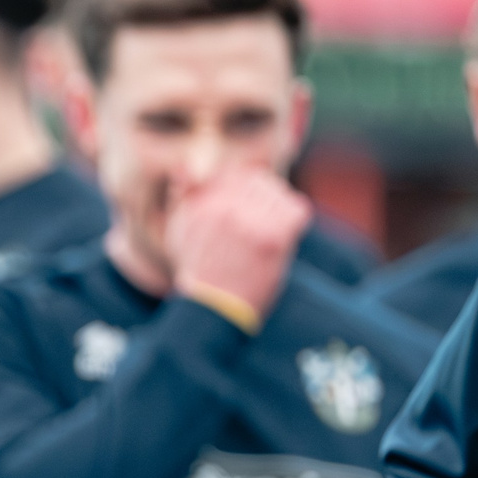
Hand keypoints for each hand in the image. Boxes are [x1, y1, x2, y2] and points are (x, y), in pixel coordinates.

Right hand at [163, 168, 310, 321]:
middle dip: (266, 198)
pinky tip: (285, 237)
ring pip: (280, 194)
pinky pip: (297, 210)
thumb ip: (184, 195)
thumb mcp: (180, 229)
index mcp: (202, 203)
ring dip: (279, 211)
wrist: (213, 309)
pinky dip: (295, 221)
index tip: (249, 206)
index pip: (239, 173)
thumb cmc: (199, 271)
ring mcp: (250, 222)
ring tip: (271, 231)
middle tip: (263, 221)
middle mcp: (224, 209)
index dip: (248, 186)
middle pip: (261, 181)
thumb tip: (183, 168)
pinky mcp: (273, 238)